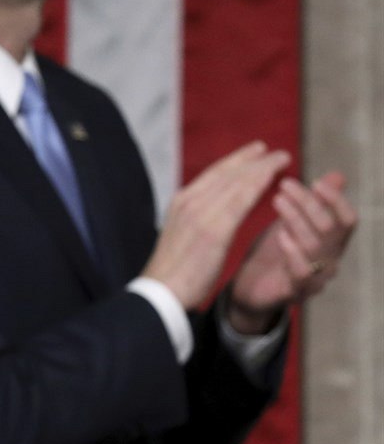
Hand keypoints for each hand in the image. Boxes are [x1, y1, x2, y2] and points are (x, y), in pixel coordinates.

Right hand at [141, 141, 289, 310]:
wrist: (161, 292)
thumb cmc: (173, 271)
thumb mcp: (183, 235)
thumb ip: (198, 219)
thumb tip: (212, 215)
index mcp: (181, 202)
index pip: (213, 174)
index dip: (236, 161)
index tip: (255, 152)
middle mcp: (189, 201)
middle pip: (226, 173)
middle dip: (252, 160)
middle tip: (276, 151)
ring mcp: (200, 213)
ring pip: (236, 182)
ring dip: (261, 167)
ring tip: (282, 159)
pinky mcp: (213, 229)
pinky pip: (240, 200)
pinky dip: (258, 184)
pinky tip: (273, 178)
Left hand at [227, 171, 356, 332]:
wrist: (249, 291)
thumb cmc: (274, 253)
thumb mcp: (292, 222)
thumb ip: (313, 203)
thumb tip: (337, 175)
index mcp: (331, 242)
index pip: (347, 220)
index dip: (336, 200)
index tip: (315, 181)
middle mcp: (329, 260)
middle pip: (329, 228)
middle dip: (308, 203)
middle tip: (285, 184)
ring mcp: (315, 278)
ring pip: (315, 246)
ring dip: (296, 219)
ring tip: (277, 200)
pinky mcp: (295, 292)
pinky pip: (302, 274)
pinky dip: (293, 252)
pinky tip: (281, 237)